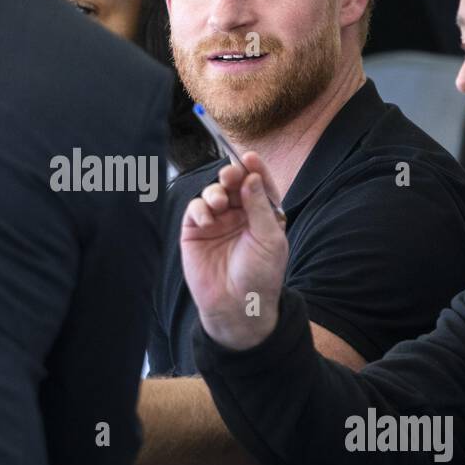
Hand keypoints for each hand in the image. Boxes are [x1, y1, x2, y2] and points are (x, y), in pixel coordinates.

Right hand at [179, 152, 287, 350]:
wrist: (237, 307)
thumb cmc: (260, 276)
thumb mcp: (269, 239)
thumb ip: (259, 206)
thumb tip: (251, 176)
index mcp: (263, 216)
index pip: (259, 185)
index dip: (255, 170)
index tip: (250, 157)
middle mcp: (240, 216)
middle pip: (234, 184)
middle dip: (231, 175)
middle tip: (230, 175)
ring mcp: (217, 223)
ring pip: (214, 193)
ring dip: (215, 191)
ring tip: (219, 203)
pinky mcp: (196, 232)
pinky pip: (195, 209)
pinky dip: (200, 208)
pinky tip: (206, 219)